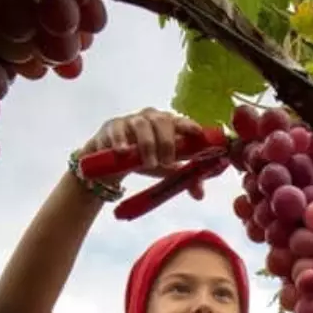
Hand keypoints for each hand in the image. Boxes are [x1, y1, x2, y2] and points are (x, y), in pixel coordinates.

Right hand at [81, 108, 207, 197]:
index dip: (188, 125)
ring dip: (147, 144)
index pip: (180, 121)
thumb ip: (184, 179)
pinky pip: (117, 130)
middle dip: (167, 142)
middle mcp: (151, 118)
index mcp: (168, 125)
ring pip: (141, 125)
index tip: (197, 133)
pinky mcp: (113, 127)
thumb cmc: (145, 160)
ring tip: (149, 164)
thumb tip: (200, 195)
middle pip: (162, 121)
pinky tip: (123, 151)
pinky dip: (121, 140)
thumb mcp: (165, 170)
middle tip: (167, 163)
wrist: (113, 164)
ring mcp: (131, 121)